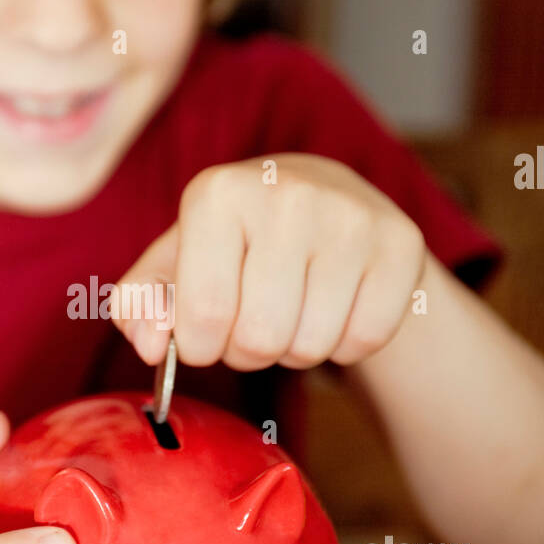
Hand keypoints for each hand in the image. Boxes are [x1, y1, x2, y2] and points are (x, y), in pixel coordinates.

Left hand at [114, 154, 425, 369]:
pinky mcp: (401, 245)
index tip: (207, 325)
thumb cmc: (238, 239)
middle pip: (259, 339)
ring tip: (292, 308)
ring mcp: (351, 218)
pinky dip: (343, 345)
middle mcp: (287, 195)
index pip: (201, 316)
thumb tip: (151, 346)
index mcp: (217, 194)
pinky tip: (334, 306)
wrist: (327, 197)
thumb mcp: (176, 261)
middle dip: (248, 350)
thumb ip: (141, 306)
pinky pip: (363, 341)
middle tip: (253, 318)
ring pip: (311, 346)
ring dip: (294, 349)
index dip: (200, 344)